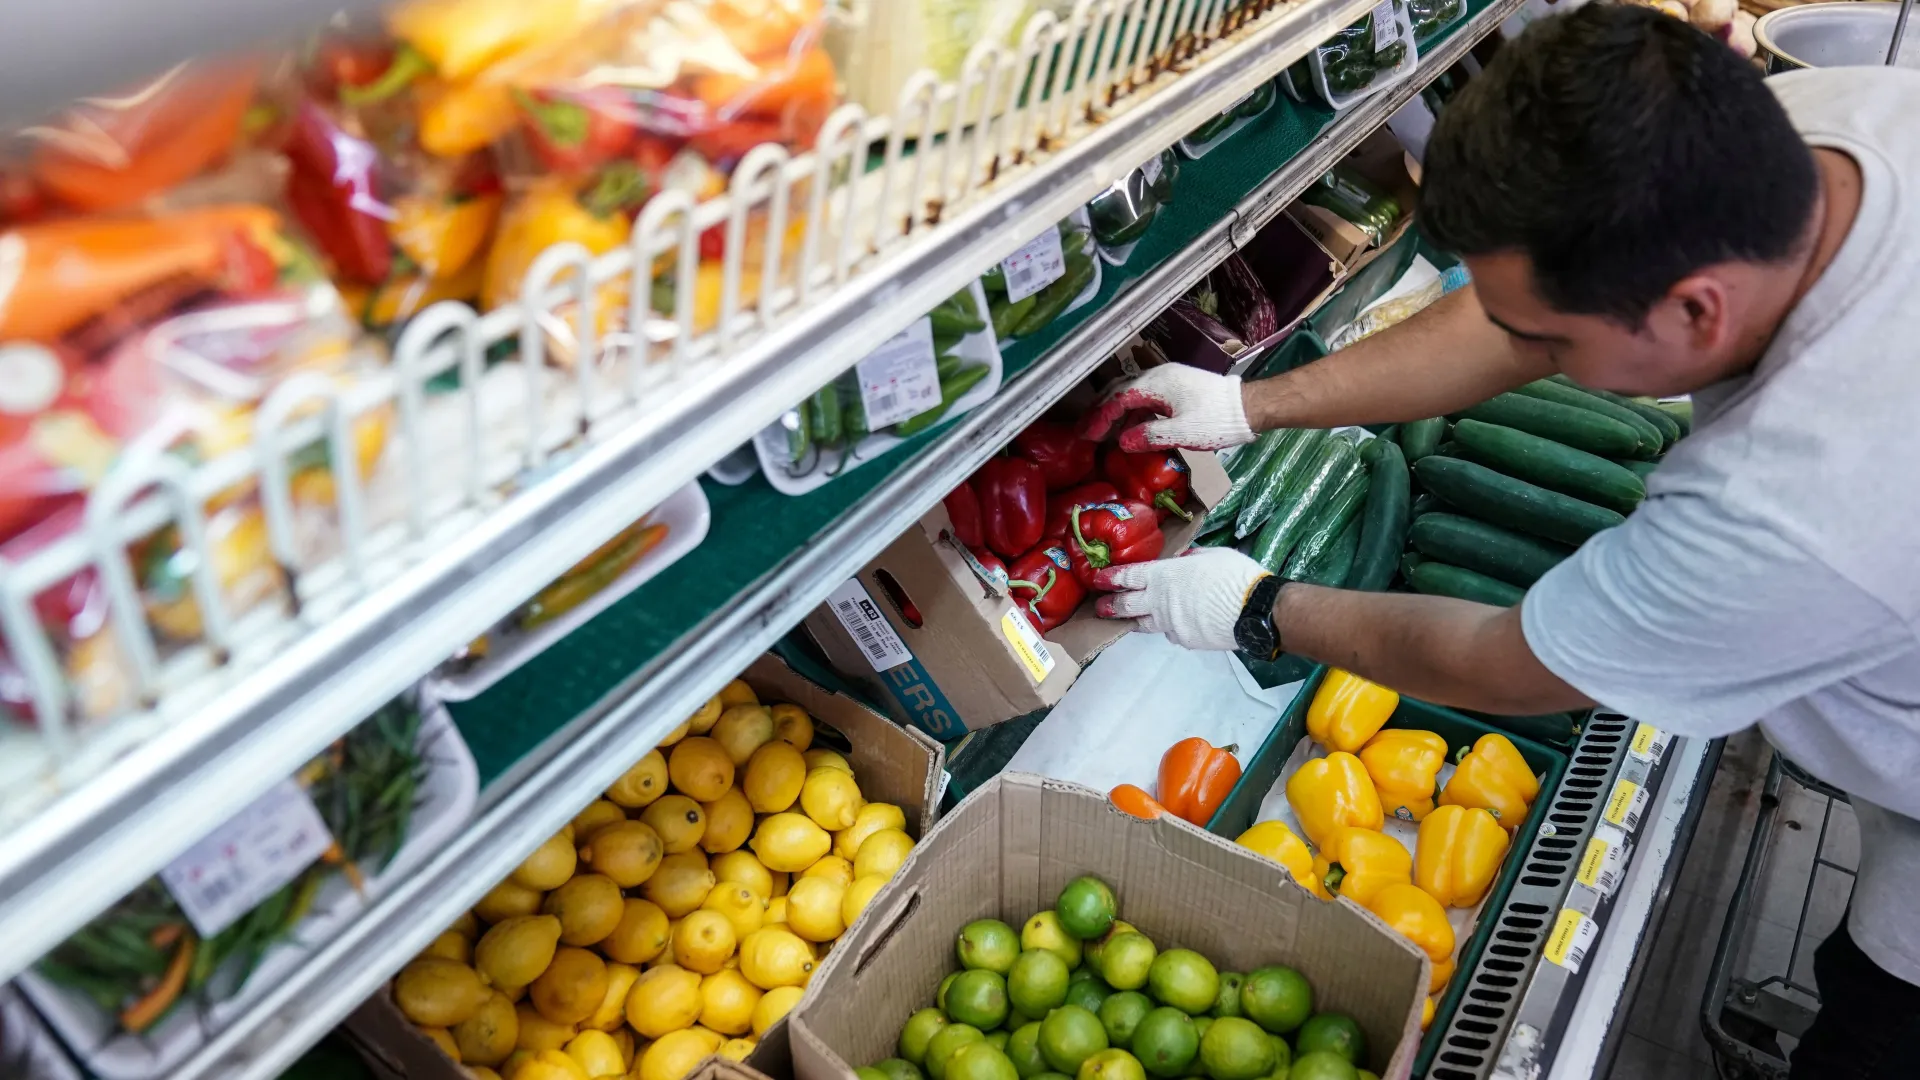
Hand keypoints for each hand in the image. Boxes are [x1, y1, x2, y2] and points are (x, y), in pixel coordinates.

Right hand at [1078, 364, 1255, 451]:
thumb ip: (1149, 435)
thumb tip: (1121, 441)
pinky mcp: (1178, 386)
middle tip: (1086, 429)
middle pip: (1120, 390)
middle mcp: (1159, 375)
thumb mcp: (1181, 433)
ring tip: (1105, 432)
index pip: (1118, 398)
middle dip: (1101, 410)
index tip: (1087, 435)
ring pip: (1133, 392)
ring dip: (1117, 411)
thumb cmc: (1216, 420)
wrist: (1248, 407)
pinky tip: (1132, 428)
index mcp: (1157, 383)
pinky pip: (1147, 396)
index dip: (1100, 417)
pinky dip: (1134, 411)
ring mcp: (1169, 379)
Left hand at [1092, 548, 1270, 650]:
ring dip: (1135, 620)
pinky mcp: (1185, 640)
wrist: (1254, 611)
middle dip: (1111, 606)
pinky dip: (1171, 628)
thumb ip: (1191, 559)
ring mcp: (1171, 623)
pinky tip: (1178, 624)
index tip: (1098, 580)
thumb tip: (1183, 561)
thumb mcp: (1212, 555)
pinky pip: (1172, 633)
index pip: (1129, 576)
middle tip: (1100, 606)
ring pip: (1145, 623)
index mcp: (1164, 575)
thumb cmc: (1234, 576)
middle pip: (1127, 605)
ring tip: (1128, 620)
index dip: (1111, 578)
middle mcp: (1161, 601)